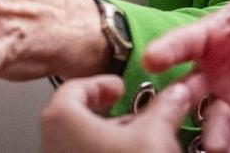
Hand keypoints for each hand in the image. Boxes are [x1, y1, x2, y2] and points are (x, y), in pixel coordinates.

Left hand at [41, 75, 229, 152]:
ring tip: (144, 145)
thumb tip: (177, 95)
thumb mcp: (154, 136)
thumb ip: (165, 108)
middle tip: (139, 118)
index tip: (120, 87)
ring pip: (85, 145)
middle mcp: (52, 143)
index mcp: (62, 119)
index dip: (103, 84)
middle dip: (116, 118)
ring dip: (115, 142)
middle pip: (81, 118)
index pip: (76, 88)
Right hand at [136, 0, 229, 133]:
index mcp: (214, 37)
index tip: (151, 59)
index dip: (169, 49)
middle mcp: (214, 71)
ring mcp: (228, 99)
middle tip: (184, 105)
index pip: (186, 41)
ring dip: (213, 130)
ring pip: (210, 119)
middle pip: (187, 88)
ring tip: (222, 140)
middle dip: (180, 99)